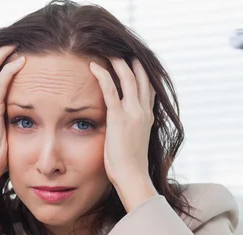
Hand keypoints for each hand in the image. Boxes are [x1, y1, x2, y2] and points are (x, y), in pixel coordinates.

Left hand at [89, 58, 157, 210]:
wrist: (132, 176)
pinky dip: (102, 75)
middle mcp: (143, 111)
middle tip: (122, 51)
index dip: (142, 75)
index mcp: (148, 118)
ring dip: (118, 62)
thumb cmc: (131, 167)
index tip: (135, 63)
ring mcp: (133, 112)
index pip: (148, 90)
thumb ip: (132, 134)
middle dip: (132, 63)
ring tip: (108, 52)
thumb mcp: (134, 145)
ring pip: (127, 78)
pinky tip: (94, 66)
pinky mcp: (118, 116)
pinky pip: (110, 89)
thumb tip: (125, 135)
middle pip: (141, 78)